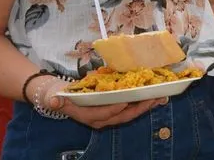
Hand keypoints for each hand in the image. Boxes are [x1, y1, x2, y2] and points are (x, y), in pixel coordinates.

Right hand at [35, 77, 165, 128]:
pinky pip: (129, 108)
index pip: (105, 113)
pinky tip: (152, 95)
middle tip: (154, 98)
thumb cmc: (57, 96)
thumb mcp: (53, 97)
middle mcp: (100, 119)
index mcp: (88, 116)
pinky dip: (141, 101)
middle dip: (139, 108)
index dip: (116, 107)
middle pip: (123, 116)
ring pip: (129, 113)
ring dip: (144, 105)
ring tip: (159, 97)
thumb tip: (53, 100)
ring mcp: (108, 115)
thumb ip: (55, 100)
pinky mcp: (112, 109)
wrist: (57, 96)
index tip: (127, 100)